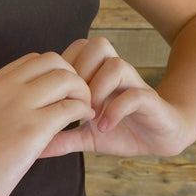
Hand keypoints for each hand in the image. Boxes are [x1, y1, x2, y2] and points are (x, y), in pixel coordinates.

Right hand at [0, 51, 93, 195]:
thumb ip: (2, 105)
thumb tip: (30, 107)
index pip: (32, 60)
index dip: (53, 73)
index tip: (60, 93)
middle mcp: (5, 88)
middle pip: (53, 61)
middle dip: (73, 76)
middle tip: (78, 98)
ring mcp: (19, 106)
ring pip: (66, 79)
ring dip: (82, 92)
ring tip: (84, 110)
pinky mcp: (33, 129)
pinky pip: (70, 107)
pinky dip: (83, 111)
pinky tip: (82, 123)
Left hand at [40, 38, 193, 157]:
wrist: (160, 138)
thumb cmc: (121, 131)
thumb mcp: (86, 137)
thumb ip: (62, 138)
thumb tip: (34, 149)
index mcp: (97, 75)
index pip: (76, 50)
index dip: (63, 70)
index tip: (55, 98)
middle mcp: (115, 73)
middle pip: (95, 46)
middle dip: (79, 74)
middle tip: (71, 102)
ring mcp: (133, 84)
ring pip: (115, 64)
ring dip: (98, 89)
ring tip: (89, 115)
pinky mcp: (150, 100)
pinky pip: (134, 94)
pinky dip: (115, 110)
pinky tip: (104, 127)